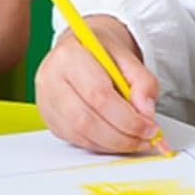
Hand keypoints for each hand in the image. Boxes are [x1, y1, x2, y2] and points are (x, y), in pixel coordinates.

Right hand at [34, 16, 160, 154]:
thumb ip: (143, 83)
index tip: (149, 127)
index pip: (98, 94)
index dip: (127, 118)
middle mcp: (50, 77)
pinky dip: (100, 145)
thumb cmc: (101, 52)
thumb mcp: (128, 57)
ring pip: (79, 134)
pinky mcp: (47, 117)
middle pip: (86, 120)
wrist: (82, 49)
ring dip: (112, 144)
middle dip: (121, 137)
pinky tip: (115, 138)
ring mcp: (45, 99)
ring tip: (134, 139)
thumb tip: (146, 113)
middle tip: (144, 138)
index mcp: (69, 55)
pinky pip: (75, 140)